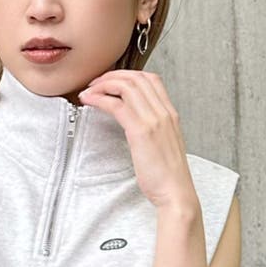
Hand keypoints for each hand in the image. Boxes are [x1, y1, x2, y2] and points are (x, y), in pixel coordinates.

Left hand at [78, 70, 197, 209]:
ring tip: (89, 91)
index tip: (112, 80)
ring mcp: (153, 120)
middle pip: (136, 78)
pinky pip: (117, 105)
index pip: (151, 79)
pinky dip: (99, 99)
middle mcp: (163, 113)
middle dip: (112, 76)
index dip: (128, 74)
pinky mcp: (140, 131)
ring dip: (103, 85)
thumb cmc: (168, 176)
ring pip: (126, 87)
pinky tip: (90, 101)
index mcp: (170, 114)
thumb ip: (154, 129)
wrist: (176, 192)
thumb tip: (137, 123)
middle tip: (96, 84)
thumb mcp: (165, 145)